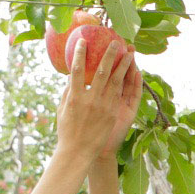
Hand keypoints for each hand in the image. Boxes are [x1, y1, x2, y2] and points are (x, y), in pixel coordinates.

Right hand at [55, 43, 137, 161]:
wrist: (78, 152)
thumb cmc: (67, 130)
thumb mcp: (62, 109)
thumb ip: (67, 92)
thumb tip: (71, 77)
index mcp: (74, 97)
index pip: (77, 70)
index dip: (80, 55)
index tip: (83, 41)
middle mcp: (91, 100)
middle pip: (102, 72)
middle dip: (109, 55)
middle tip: (115, 42)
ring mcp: (104, 106)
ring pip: (116, 81)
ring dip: (124, 65)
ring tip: (130, 52)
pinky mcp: (113, 113)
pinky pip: (122, 93)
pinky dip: (127, 81)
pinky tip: (132, 71)